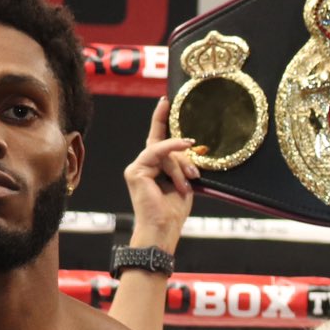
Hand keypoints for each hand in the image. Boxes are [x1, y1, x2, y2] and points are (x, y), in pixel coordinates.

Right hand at [123, 96, 198, 248]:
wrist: (163, 229)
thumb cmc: (173, 211)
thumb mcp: (184, 182)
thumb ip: (183, 164)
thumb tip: (190, 148)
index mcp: (154, 168)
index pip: (158, 139)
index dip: (161, 119)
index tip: (166, 100)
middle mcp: (143, 165)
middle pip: (165, 145)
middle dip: (183, 155)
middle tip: (194, 176)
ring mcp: (137, 167)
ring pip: (164, 151)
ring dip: (180, 166)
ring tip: (188, 182)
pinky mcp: (135, 171)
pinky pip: (157, 152)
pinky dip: (172, 151)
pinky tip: (185, 146)